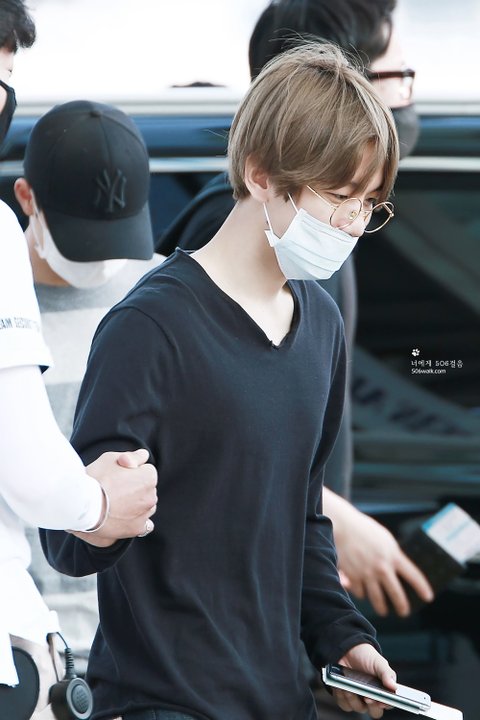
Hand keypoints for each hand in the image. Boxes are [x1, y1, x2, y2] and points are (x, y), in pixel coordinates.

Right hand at [73, 449, 156, 546]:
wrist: (81, 505)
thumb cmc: (95, 478)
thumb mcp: (111, 458)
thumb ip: (133, 456)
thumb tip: (144, 456)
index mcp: (149, 477)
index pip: (146, 470)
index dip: (132, 470)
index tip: (119, 474)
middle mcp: (151, 496)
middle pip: (146, 489)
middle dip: (135, 487)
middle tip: (115, 488)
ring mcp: (144, 514)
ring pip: (145, 506)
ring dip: (136, 504)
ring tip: (116, 504)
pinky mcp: (136, 528)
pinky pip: (144, 524)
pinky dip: (136, 520)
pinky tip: (123, 517)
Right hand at [323, 489, 433, 615]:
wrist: (343, 526)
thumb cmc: (364, 530)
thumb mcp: (385, 539)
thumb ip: (392, 554)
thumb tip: (398, 569)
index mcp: (393, 555)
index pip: (414, 576)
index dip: (422, 588)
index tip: (428, 597)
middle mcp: (382, 567)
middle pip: (396, 594)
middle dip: (402, 606)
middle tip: (404, 612)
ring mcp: (367, 573)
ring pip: (377, 599)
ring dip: (382, 608)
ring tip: (383, 611)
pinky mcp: (353, 577)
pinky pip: (360, 593)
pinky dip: (362, 594)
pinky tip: (363, 593)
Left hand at [332, 643, 396, 718]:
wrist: (349, 650)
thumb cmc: (367, 657)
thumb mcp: (379, 663)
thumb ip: (387, 674)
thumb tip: (394, 687)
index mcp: (383, 691)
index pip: (387, 704)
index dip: (385, 704)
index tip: (381, 701)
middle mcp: (372, 698)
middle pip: (375, 712)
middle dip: (371, 705)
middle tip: (367, 697)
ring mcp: (358, 699)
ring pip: (358, 708)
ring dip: (354, 698)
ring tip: (350, 687)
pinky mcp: (345, 698)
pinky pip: (344, 704)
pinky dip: (342, 696)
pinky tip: (341, 686)